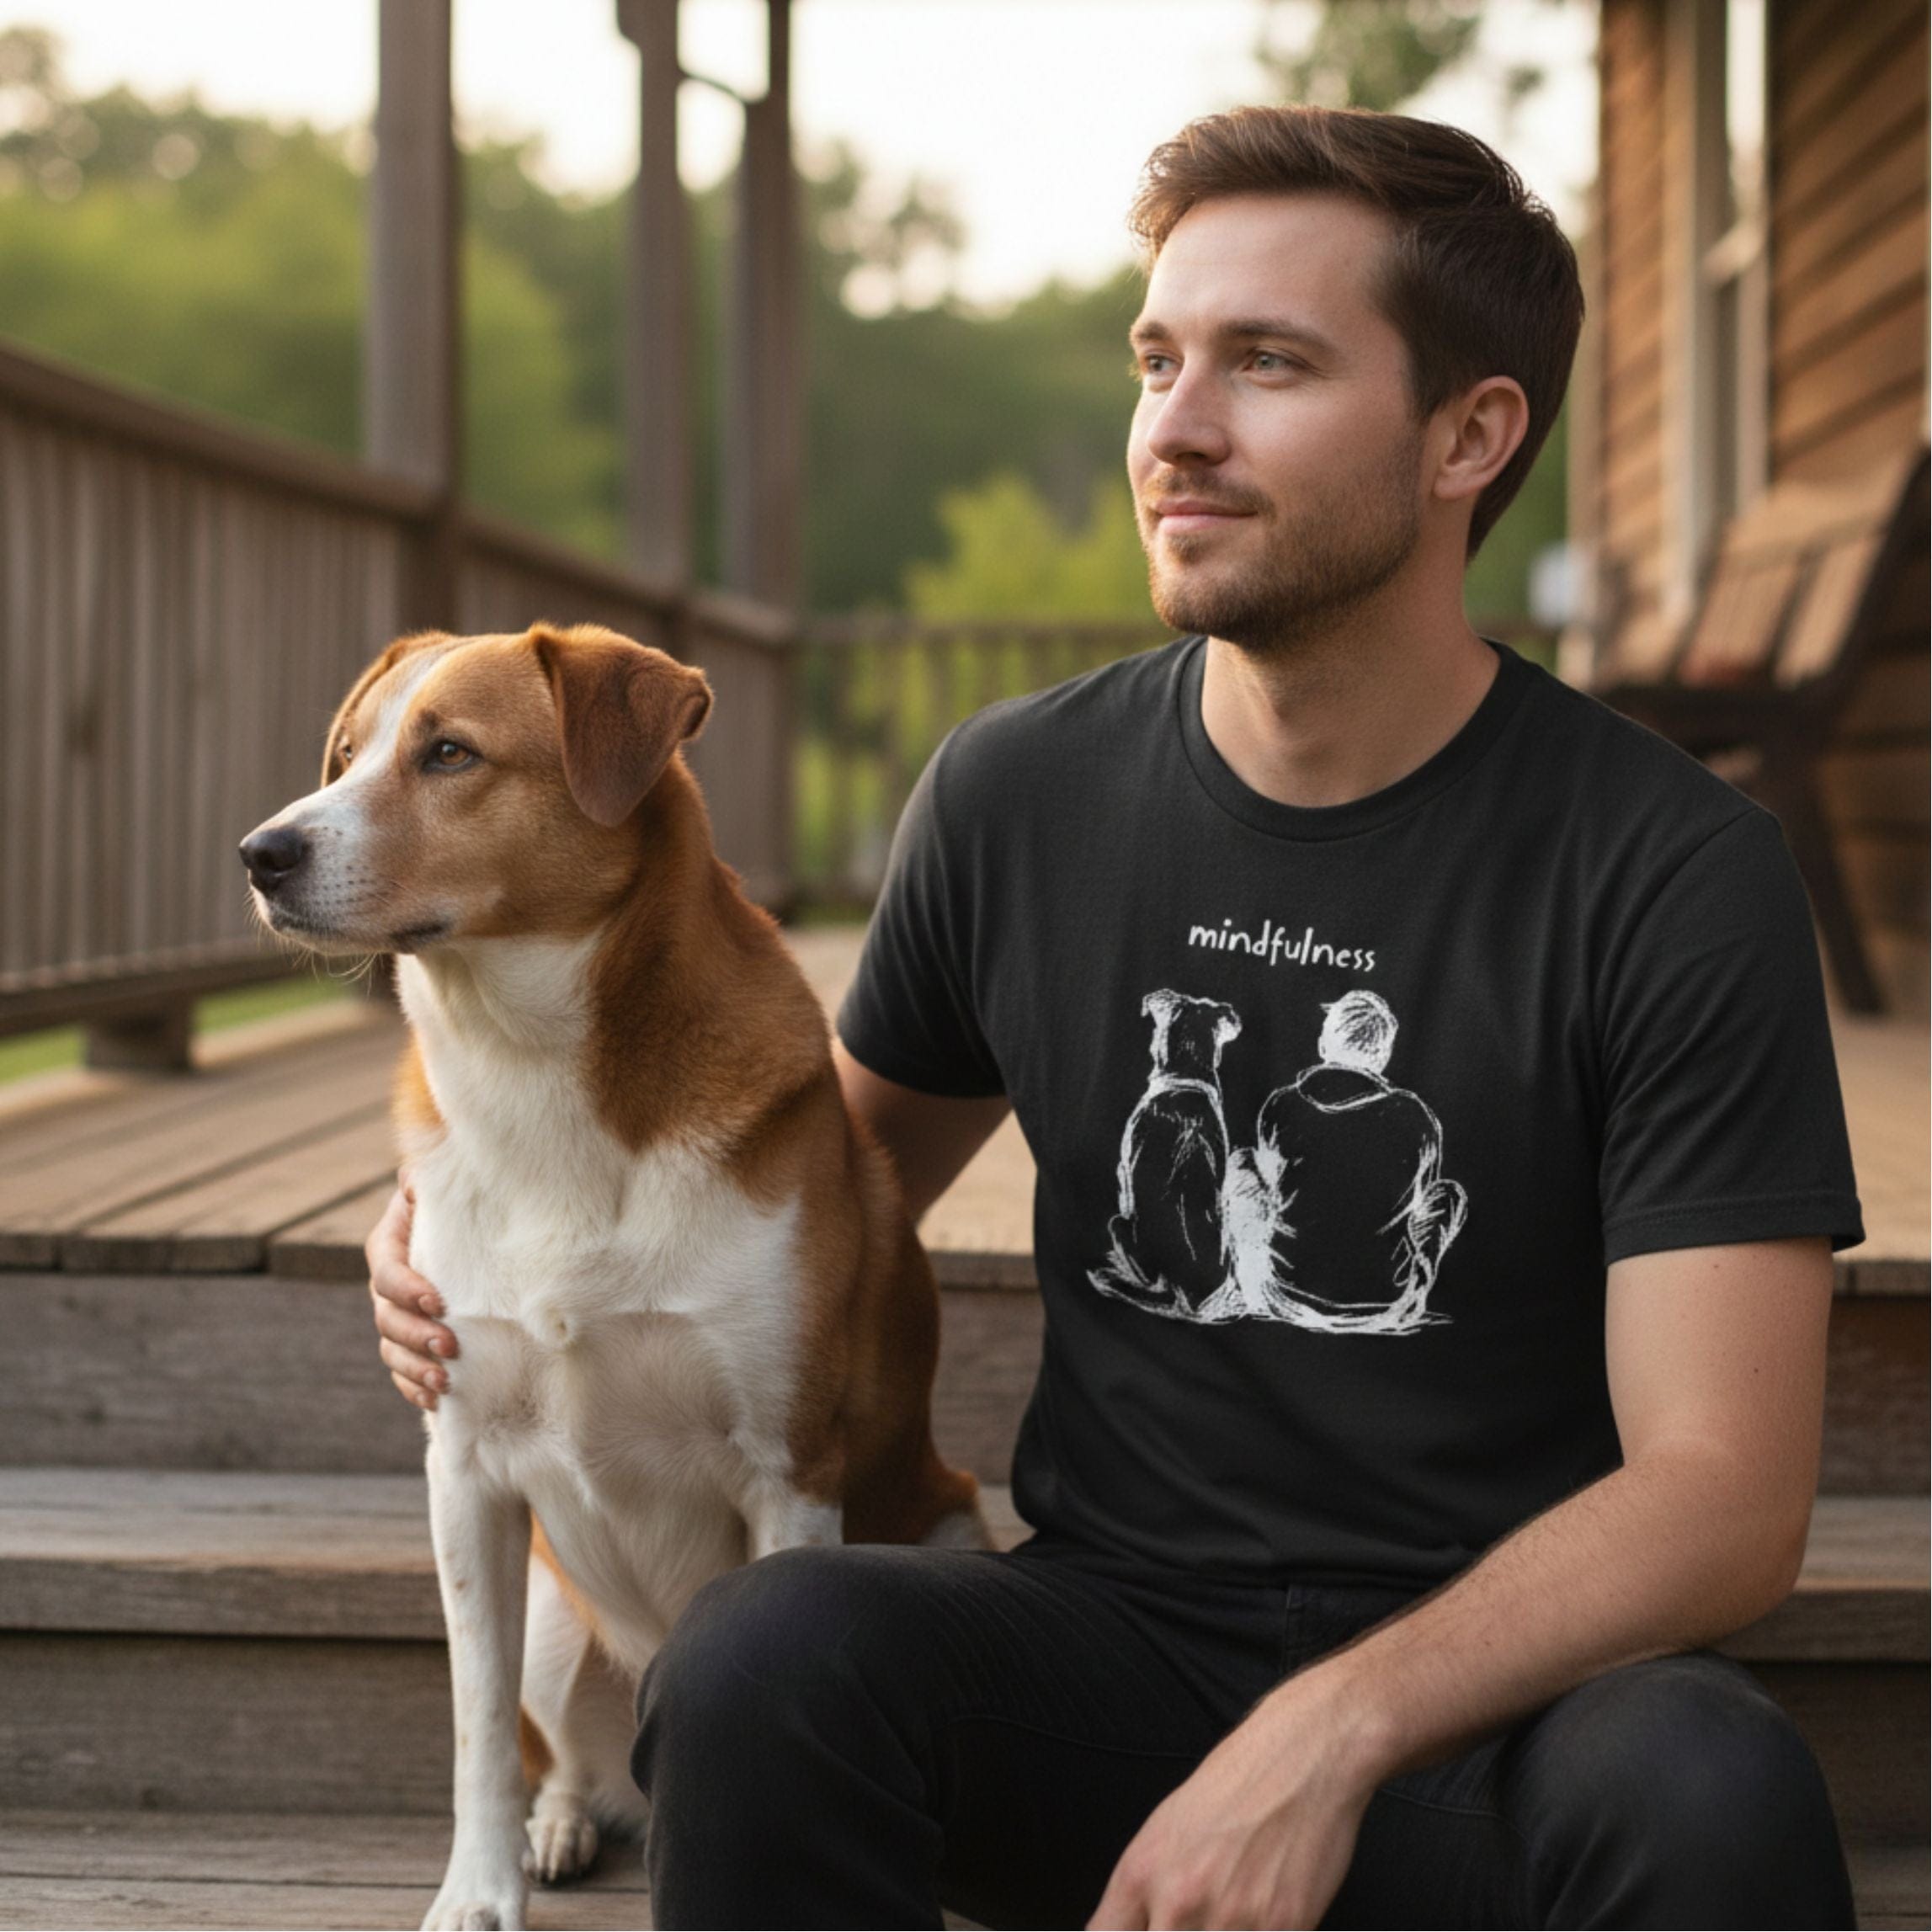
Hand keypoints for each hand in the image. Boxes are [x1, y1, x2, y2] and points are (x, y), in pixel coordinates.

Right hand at [367, 1177, 456, 1409]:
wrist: (471, 1233)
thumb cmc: (457, 1205)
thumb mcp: (440, 1188)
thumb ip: (426, 1182)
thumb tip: (414, 1178)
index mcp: (389, 1249)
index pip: (386, 1273)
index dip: (407, 1290)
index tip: (438, 1302)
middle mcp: (387, 1290)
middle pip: (386, 1319)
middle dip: (416, 1335)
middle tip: (451, 1345)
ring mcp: (397, 1320)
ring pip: (392, 1351)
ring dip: (416, 1369)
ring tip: (445, 1383)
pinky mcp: (412, 1346)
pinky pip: (403, 1375)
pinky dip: (415, 1389)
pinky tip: (438, 1401)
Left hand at [1088, 1679, 1377, 1929]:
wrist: (1302, 1756)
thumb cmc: (1235, 1784)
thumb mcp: (1165, 1829)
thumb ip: (1142, 1894)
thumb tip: (1136, 1928)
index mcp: (1140, 1872)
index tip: (1148, 1926)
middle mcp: (1178, 1900)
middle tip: (1195, 1916)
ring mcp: (1231, 1919)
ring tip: (1235, 1908)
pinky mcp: (1283, 1927)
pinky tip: (1263, 1912)